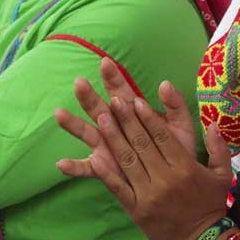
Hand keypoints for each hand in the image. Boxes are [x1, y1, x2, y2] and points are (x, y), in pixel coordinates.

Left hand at [54, 58, 231, 239]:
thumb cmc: (211, 203)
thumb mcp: (223, 174)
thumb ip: (219, 147)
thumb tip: (213, 123)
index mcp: (185, 167)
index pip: (163, 137)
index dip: (148, 118)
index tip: (136, 101)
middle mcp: (166, 179)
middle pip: (142, 144)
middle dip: (126, 120)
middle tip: (113, 101)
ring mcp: (148, 195)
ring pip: (127, 161)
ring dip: (113, 138)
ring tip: (101, 118)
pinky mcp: (136, 209)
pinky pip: (118, 187)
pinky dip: (106, 172)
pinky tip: (94, 156)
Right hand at [56, 58, 199, 163]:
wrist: (178, 177)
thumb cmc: (177, 147)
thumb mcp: (180, 124)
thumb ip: (175, 104)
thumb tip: (165, 83)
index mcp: (131, 112)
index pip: (120, 90)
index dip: (113, 77)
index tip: (106, 62)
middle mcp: (114, 126)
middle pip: (98, 108)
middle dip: (89, 96)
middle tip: (79, 83)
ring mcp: (106, 146)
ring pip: (87, 132)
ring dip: (73, 123)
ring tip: (59, 114)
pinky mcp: (104, 167)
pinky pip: (86, 168)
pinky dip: (74, 167)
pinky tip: (62, 164)